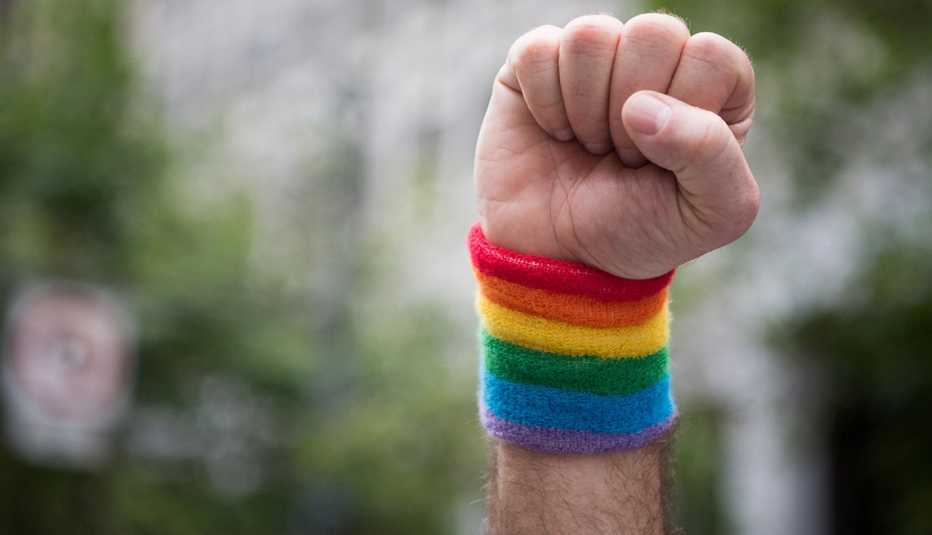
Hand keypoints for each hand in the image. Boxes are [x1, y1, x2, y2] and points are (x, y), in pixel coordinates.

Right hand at [475, 13, 758, 278]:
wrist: (561, 260)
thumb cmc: (641, 232)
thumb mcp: (711, 214)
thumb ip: (713, 155)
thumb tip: (642, 106)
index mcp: (714, 86)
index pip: (711, 56)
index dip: (683, 113)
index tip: (661, 162)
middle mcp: (658, 59)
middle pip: (653, 32)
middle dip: (630, 110)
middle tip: (622, 155)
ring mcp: (596, 57)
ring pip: (591, 34)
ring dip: (585, 108)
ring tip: (589, 144)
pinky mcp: (537, 63)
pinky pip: (538, 50)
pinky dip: (543, 103)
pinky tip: (554, 131)